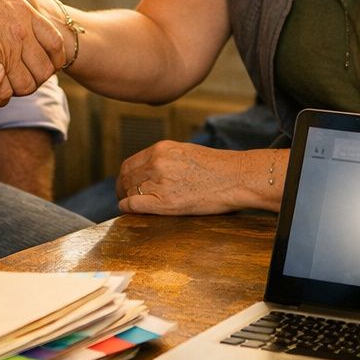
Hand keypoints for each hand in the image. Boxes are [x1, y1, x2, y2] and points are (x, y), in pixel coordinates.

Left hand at [116, 142, 281, 214]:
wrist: (236, 177)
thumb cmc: (216, 167)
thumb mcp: (185, 152)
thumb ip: (164, 158)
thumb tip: (148, 170)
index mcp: (161, 149)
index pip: (129, 164)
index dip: (125, 177)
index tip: (126, 185)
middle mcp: (157, 163)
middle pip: (126, 178)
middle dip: (123, 189)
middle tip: (125, 198)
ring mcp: (160, 182)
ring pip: (129, 191)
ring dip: (127, 199)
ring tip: (132, 206)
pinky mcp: (165, 202)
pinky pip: (133, 205)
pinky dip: (127, 208)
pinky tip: (128, 210)